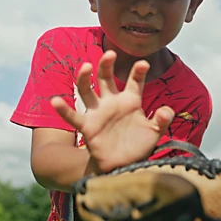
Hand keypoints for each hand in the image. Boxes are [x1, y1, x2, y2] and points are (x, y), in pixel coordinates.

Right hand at [51, 50, 174, 172]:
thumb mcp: (154, 132)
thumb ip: (161, 120)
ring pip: (88, 90)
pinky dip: (63, 109)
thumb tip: (166, 110)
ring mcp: (98, 113)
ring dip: (85, 78)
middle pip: (107, 78)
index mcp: (130, 100)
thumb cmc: (139, 146)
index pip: (134, 81)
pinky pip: (73, 116)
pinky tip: (54, 101)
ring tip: (85, 66)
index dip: (138, 72)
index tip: (143, 63)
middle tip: (110, 54)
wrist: (124, 166)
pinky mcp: (87, 126)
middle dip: (107, 65)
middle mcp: (112, 102)